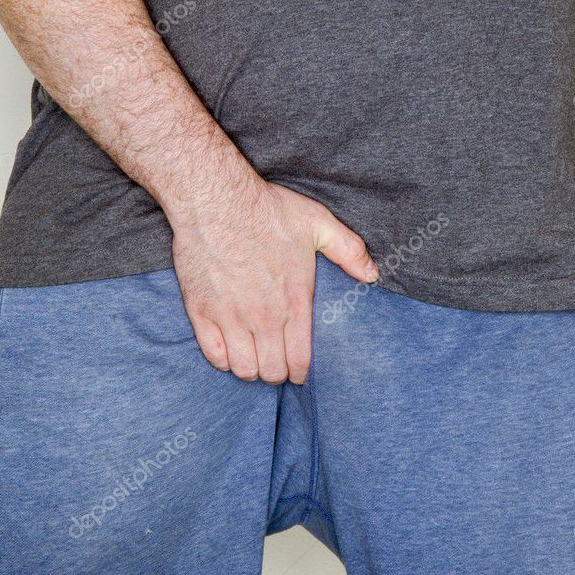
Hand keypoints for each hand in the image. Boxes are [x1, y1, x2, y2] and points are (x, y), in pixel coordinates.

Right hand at [170, 179, 378, 384]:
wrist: (216, 200)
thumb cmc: (267, 210)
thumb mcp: (318, 223)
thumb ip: (349, 251)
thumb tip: (372, 274)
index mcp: (294, 302)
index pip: (300, 359)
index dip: (300, 373)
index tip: (298, 373)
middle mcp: (264, 317)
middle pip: (272, 370)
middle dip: (276, 373)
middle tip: (275, 365)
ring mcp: (231, 317)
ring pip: (243, 368)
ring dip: (250, 369)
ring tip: (253, 359)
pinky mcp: (202, 312)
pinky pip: (213, 355)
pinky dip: (222, 360)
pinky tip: (228, 350)